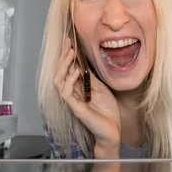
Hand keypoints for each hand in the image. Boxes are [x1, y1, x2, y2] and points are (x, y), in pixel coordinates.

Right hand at [54, 38, 120, 155]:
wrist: (112, 130)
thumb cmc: (107, 111)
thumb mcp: (101, 89)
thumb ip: (91, 78)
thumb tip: (84, 63)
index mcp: (78, 87)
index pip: (68, 68)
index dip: (67, 55)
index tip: (69, 40)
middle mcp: (72, 92)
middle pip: (61, 72)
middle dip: (63, 56)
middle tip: (68, 43)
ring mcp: (72, 100)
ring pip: (59, 80)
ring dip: (64, 66)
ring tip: (70, 54)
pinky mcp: (75, 108)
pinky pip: (66, 93)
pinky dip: (69, 81)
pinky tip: (77, 72)